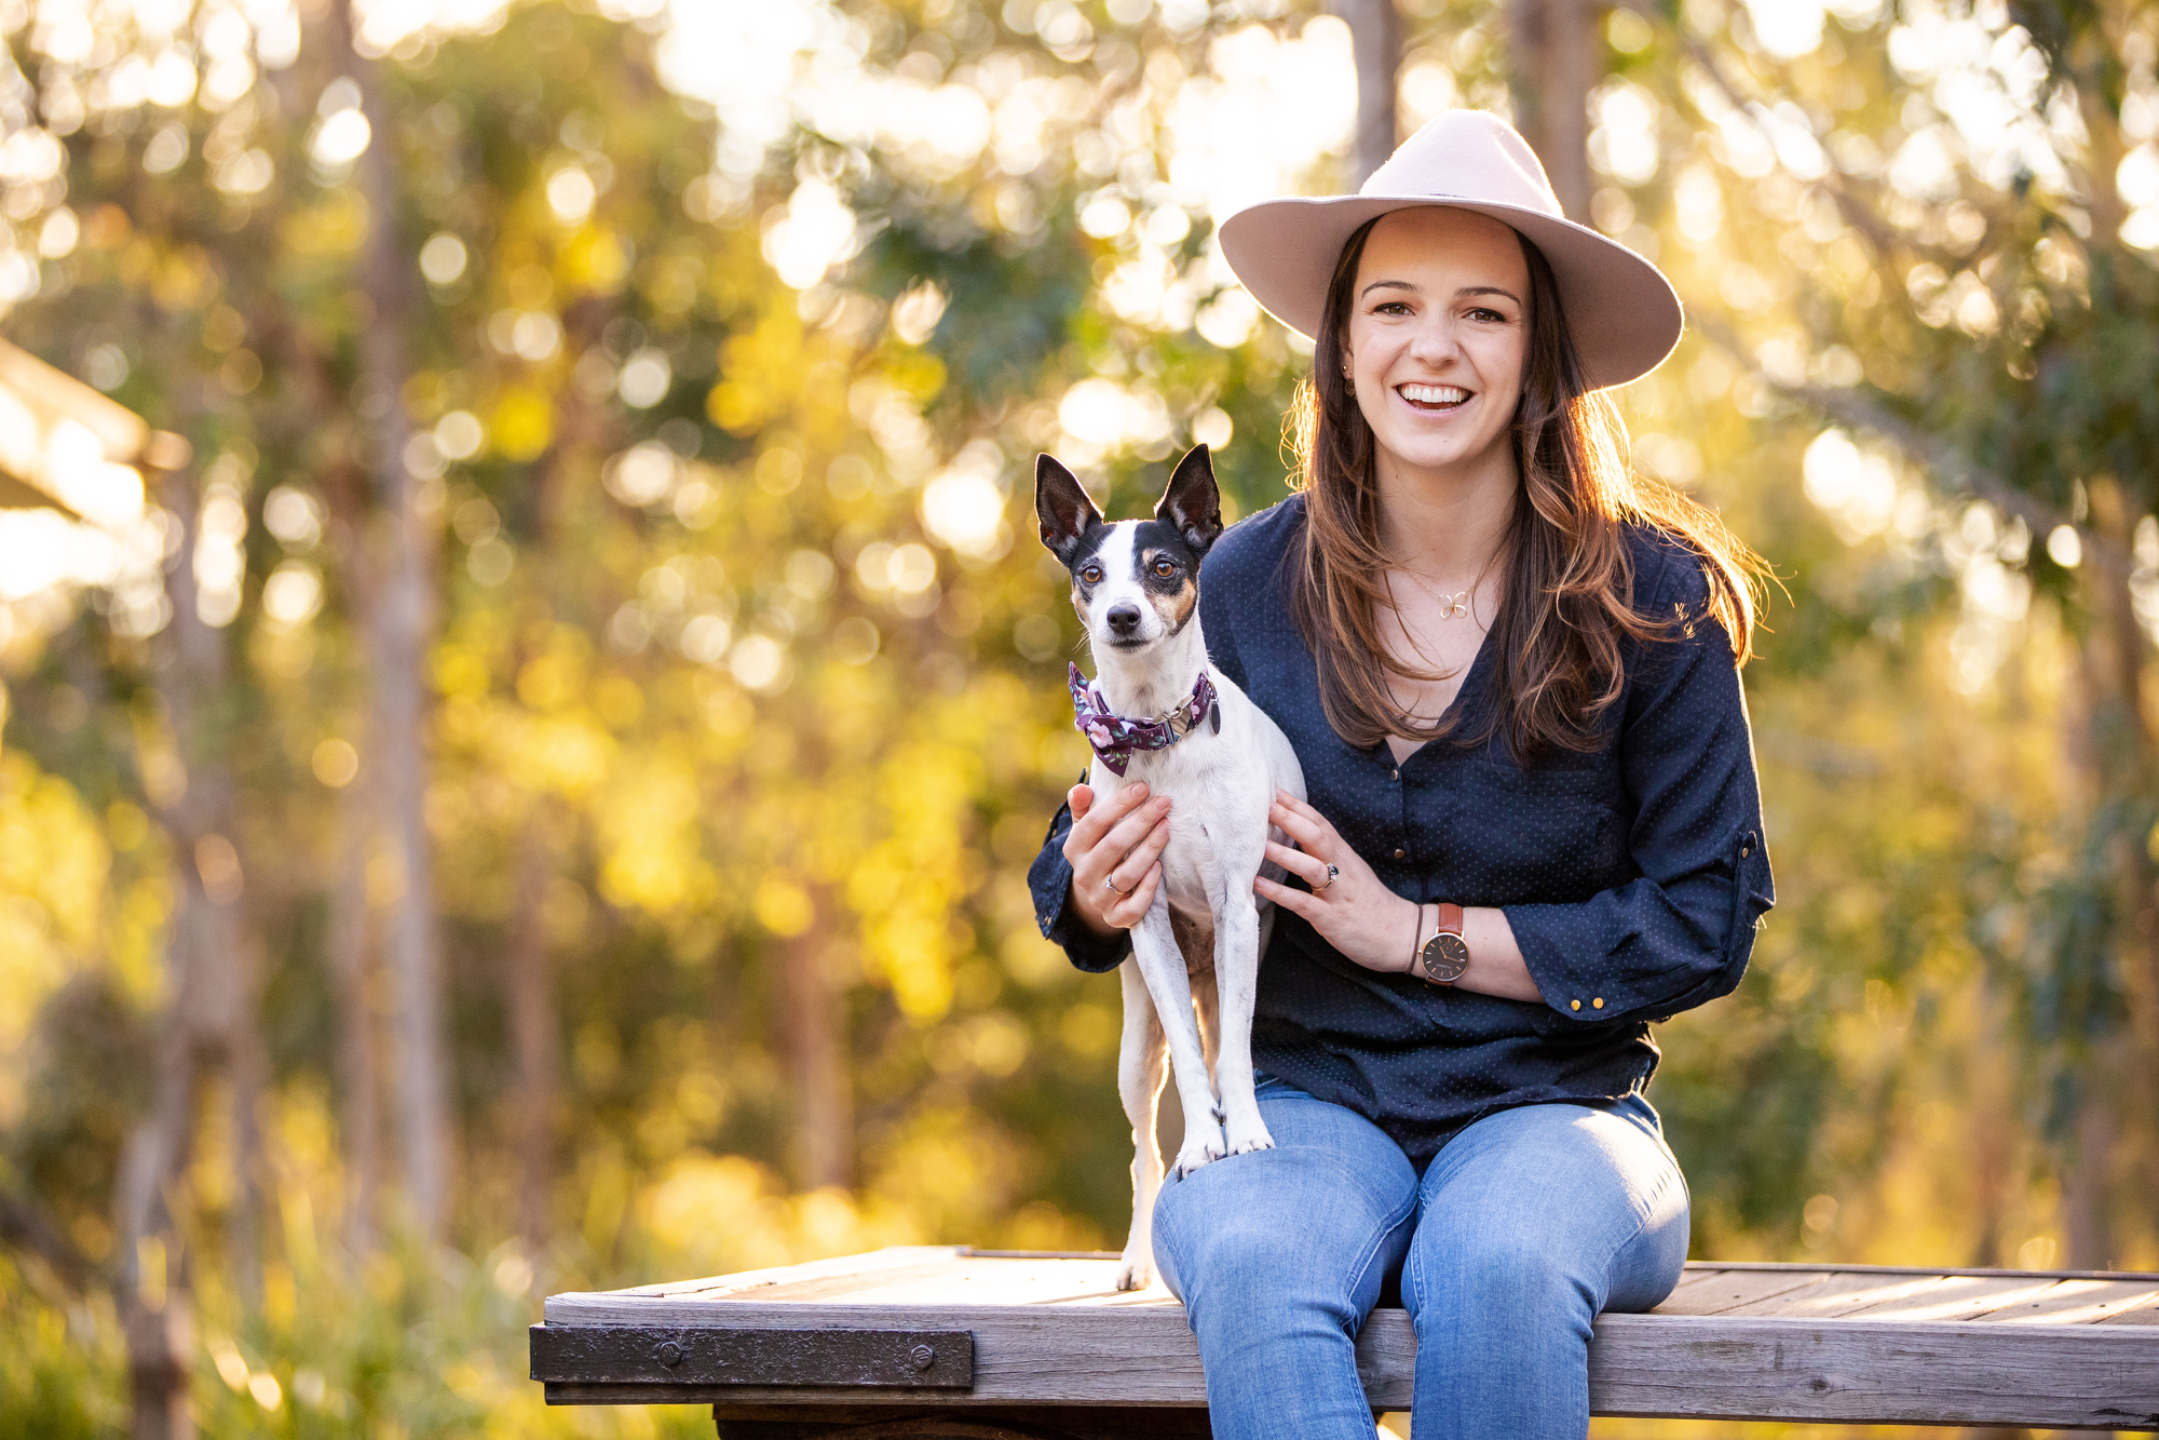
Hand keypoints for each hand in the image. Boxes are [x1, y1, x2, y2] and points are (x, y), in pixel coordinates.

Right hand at [1062, 782, 1173, 936]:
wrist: (1099, 896)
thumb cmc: (1099, 850)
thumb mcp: (1087, 829)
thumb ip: (1083, 807)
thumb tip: (1080, 789)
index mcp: (1074, 849)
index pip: (1094, 823)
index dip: (1119, 804)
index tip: (1143, 787)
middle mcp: (1084, 874)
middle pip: (1113, 846)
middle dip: (1141, 822)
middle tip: (1163, 803)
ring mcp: (1100, 898)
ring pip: (1126, 875)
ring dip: (1149, 849)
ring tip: (1166, 828)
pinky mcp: (1117, 917)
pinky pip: (1135, 905)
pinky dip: (1148, 887)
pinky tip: (1160, 867)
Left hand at [1255, 789, 1419, 975]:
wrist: (1402, 934)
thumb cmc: (1370, 902)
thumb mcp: (1350, 871)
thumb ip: (1327, 854)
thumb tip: (1299, 835)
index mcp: (1344, 856)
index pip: (1320, 824)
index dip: (1298, 807)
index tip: (1275, 790)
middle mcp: (1342, 870)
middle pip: (1317, 837)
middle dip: (1291, 819)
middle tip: (1265, 805)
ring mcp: (1337, 894)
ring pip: (1312, 868)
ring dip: (1286, 855)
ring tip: (1260, 844)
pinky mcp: (1331, 918)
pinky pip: (1304, 904)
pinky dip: (1281, 894)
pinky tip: (1259, 884)